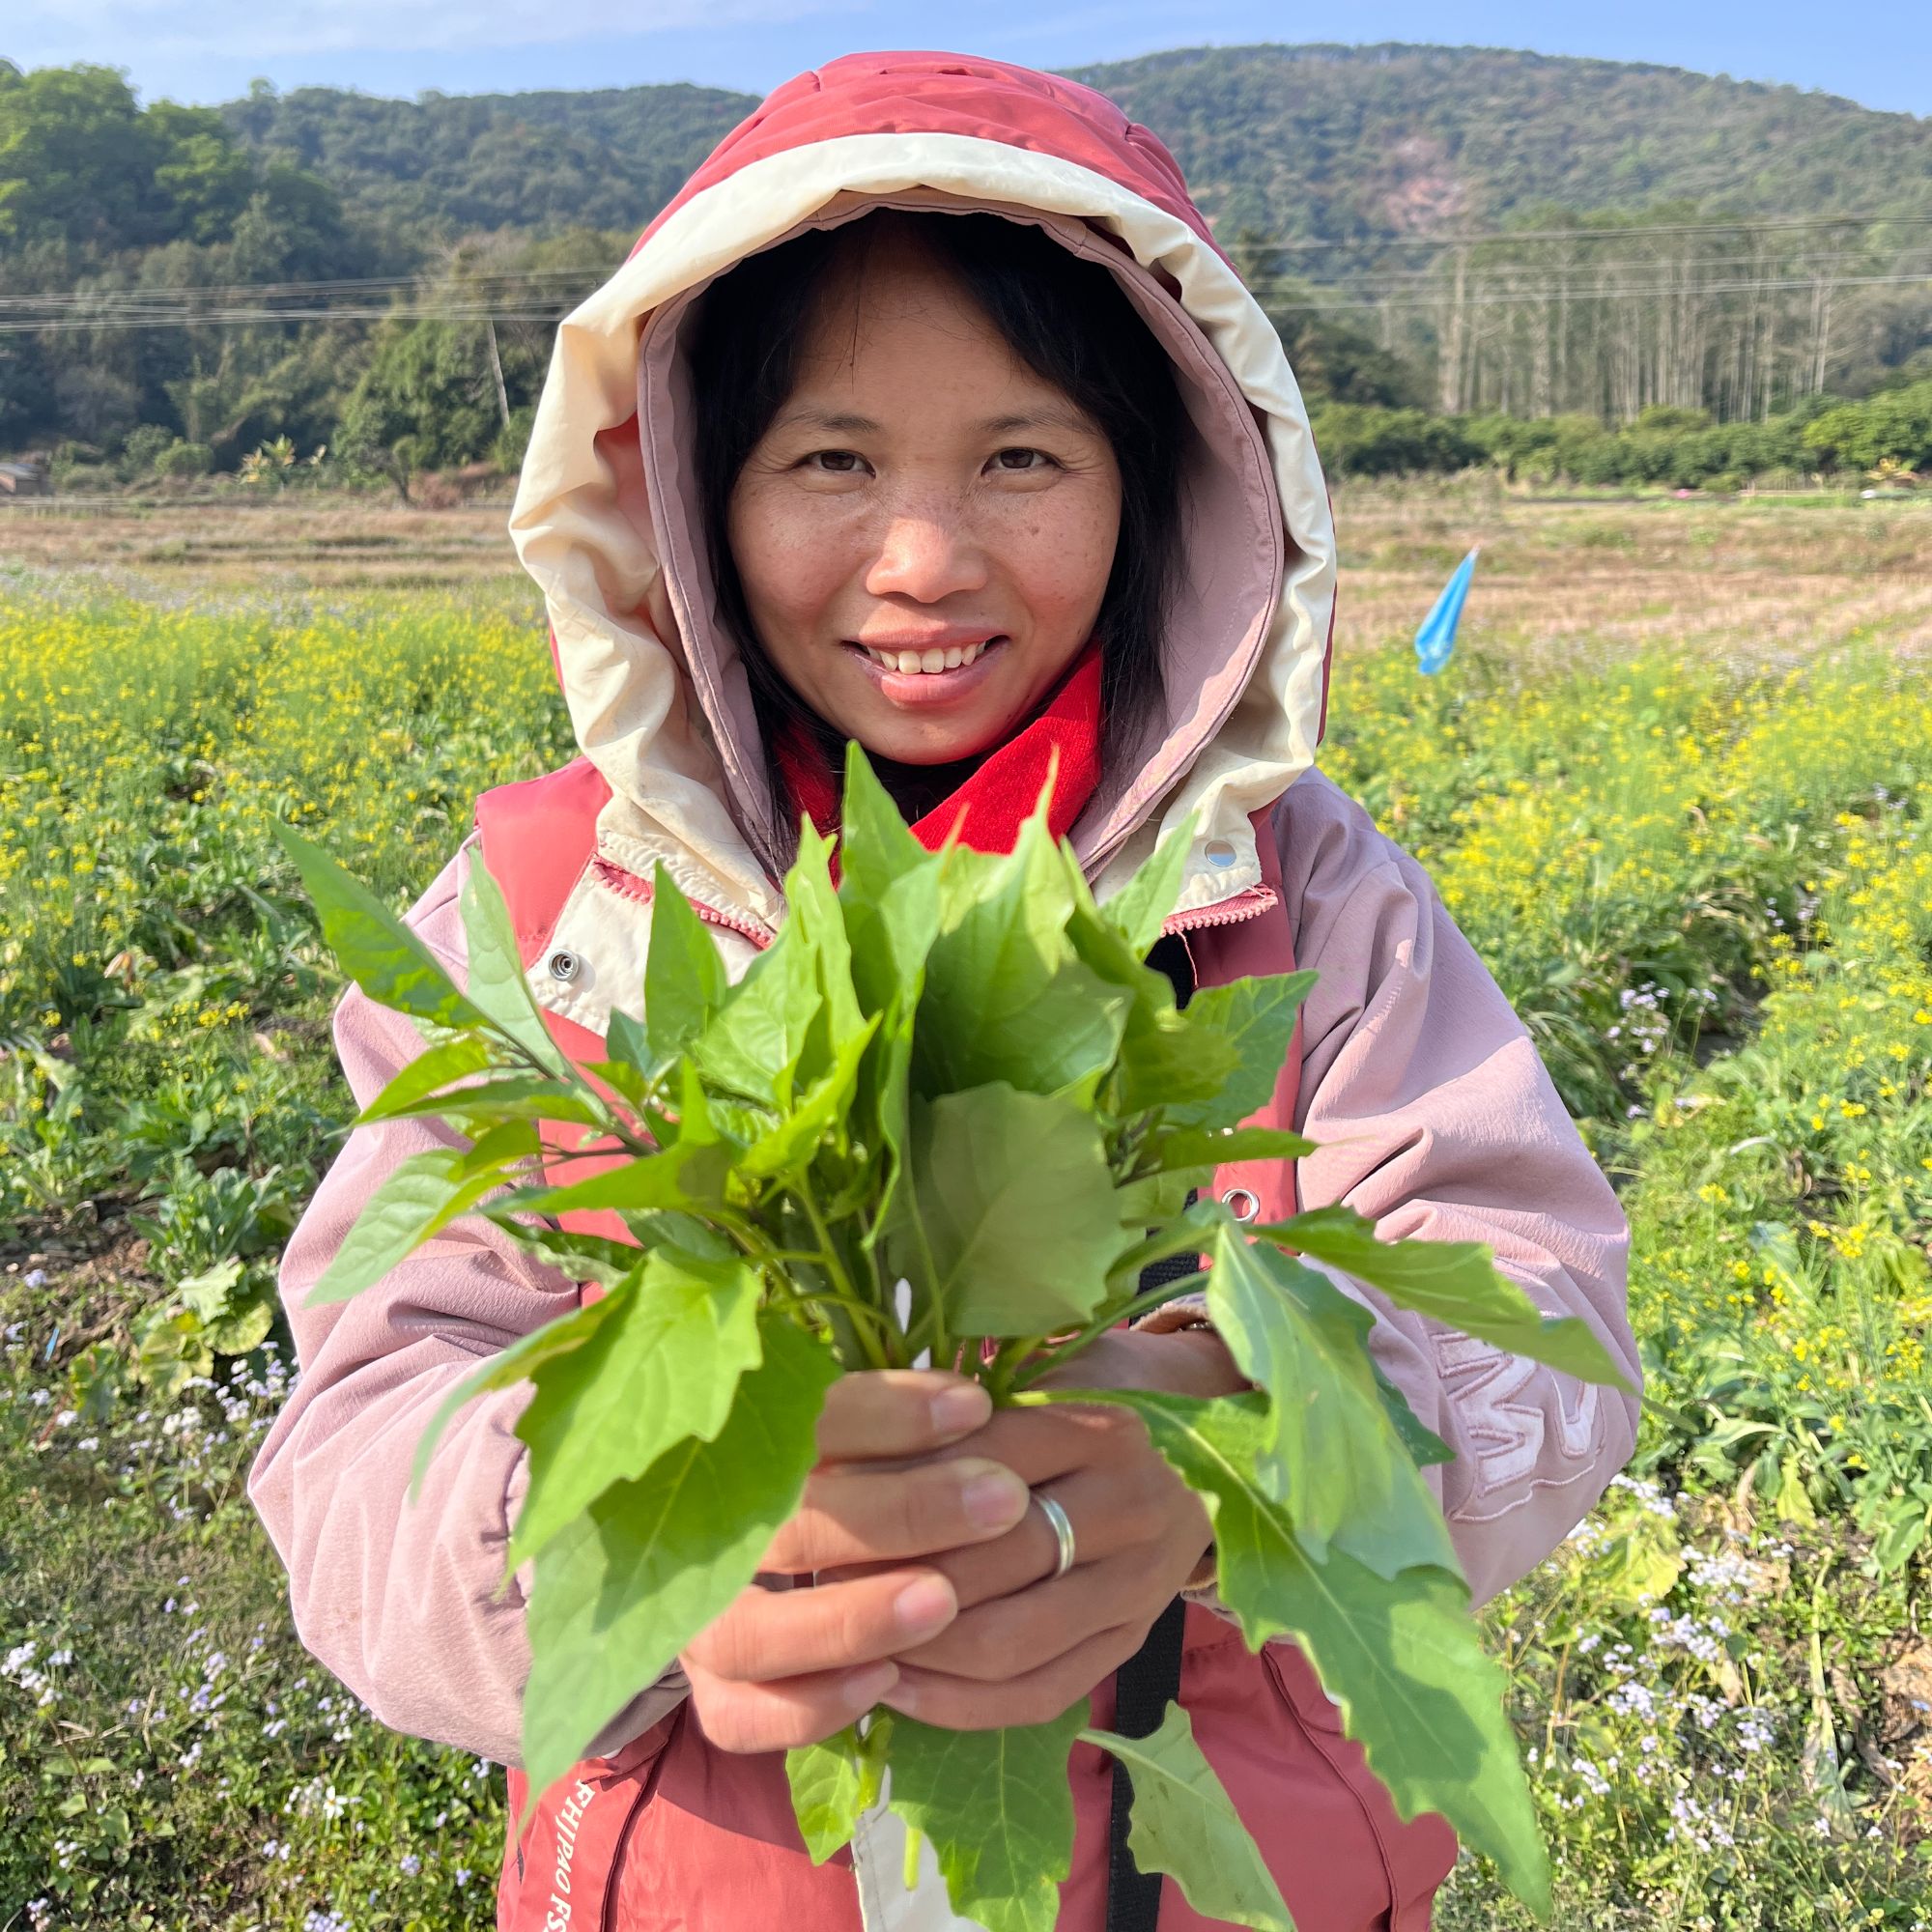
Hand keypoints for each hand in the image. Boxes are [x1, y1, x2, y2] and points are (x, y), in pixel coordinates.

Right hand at [679, 1368, 1030, 1753]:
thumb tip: (968, 1405)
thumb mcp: (852, 1443)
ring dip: (851, 1617)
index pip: (799, 1422)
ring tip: (945, 1600)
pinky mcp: (714, 1695)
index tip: (972, 1407)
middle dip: (899, 1511)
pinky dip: (810, 1704)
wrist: (751, 1581)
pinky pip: (739, 1716)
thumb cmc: (834, 1490)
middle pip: (784, 1525)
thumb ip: (891, 1424)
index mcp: (724, 1453)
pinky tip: (888, 1678)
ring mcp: (697, 1623)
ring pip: (746, 1633)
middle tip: (1000, 1499)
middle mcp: (698, 1537)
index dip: (884, 1412)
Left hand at [842, 1327, 1247, 1730]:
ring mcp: (1140, 1585)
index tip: (829, 1503)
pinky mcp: (1130, 1644)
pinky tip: (896, 1688)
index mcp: (1102, 1429)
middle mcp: (1132, 1506)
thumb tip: (843, 1450)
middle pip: (994, 1560)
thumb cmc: (1078, 1399)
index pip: (983, 1466)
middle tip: (821, 1582)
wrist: (1188, 1446)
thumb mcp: (1033, 1376)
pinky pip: (1038, 1695)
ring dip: (919, 1648)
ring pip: (1011, 1640)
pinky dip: (959, 1704)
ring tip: (849, 1637)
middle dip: (898, 1576)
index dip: (900, 1490)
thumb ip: (960, 1412)